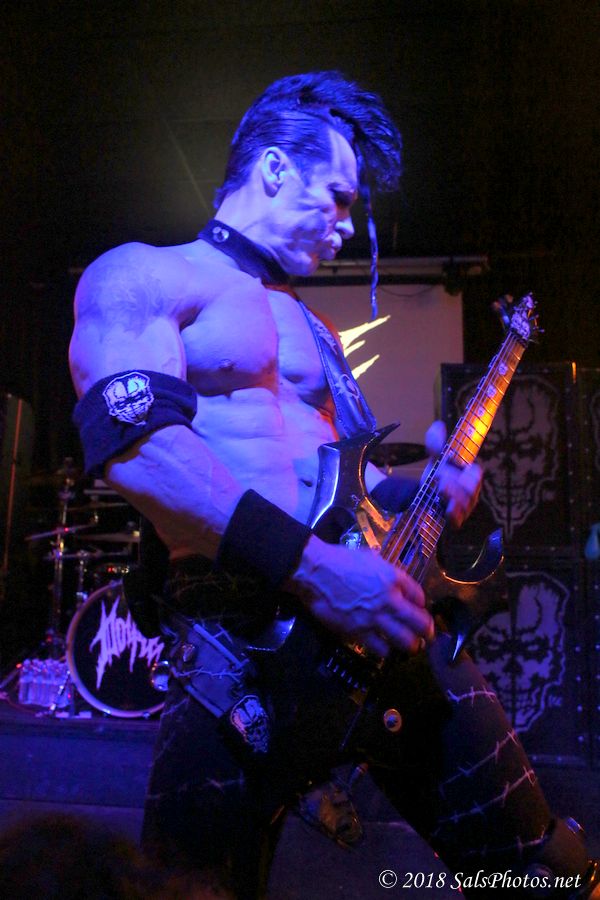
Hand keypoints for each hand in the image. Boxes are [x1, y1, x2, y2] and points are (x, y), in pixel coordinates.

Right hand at [288, 536, 433, 656]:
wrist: (314, 572)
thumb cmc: (339, 560)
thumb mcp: (369, 558)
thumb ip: (385, 571)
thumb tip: (395, 581)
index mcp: (392, 578)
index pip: (419, 596)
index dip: (422, 605)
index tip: (420, 609)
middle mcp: (389, 599)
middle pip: (420, 623)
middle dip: (426, 631)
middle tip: (426, 635)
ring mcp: (374, 618)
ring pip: (404, 641)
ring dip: (410, 645)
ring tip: (409, 646)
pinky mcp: (358, 632)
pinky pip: (380, 649)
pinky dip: (385, 650)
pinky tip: (383, 647)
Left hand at [425, 420, 482, 527]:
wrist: (422, 503)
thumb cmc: (434, 481)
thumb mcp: (434, 461)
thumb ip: (435, 444)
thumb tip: (439, 425)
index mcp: (468, 477)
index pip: (475, 472)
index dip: (465, 467)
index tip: (448, 458)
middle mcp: (469, 493)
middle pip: (472, 488)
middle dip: (457, 480)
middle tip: (438, 476)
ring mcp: (463, 509)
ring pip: (466, 502)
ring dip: (452, 494)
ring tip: (438, 489)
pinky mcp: (454, 522)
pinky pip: (459, 520)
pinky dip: (454, 515)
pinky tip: (448, 510)